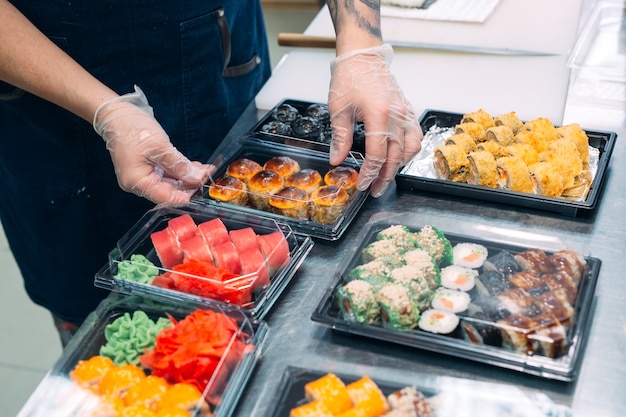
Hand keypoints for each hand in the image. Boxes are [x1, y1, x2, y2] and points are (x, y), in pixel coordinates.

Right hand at [93, 86, 211, 203]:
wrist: (116, 114)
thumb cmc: (131, 128)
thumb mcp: (159, 147)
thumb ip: (179, 165)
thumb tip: (196, 178)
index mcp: (137, 182)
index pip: (165, 198)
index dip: (185, 195)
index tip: (201, 188)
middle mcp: (138, 183)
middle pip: (169, 190)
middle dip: (189, 183)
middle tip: (207, 175)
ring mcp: (143, 175)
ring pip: (170, 181)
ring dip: (187, 175)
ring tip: (204, 169)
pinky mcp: (148, 167)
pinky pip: (167, 173)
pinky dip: (180, 169)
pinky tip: (194, 166)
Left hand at [328, 44, 422, 197]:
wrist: (363, 55)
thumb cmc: (350, 76)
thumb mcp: (338, 109)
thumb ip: (340, 137)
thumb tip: (337, 159)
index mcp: (379, 114)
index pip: (377, 153)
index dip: (370, 173)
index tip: (363, 184)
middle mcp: (396, 115)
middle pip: (396, 155)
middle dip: (385, 176)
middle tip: (375, 189)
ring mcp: (405, 112)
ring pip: (411, 148)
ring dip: (399, 165)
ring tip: (386, 176)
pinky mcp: (407, 110)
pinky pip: (415, 135)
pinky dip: (409, 150)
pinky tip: (399, 157)